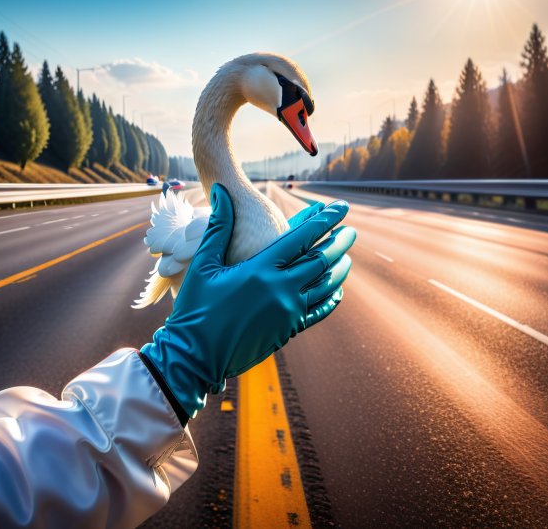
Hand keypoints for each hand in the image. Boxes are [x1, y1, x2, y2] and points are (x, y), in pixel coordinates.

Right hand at [141, 184, 355, 418]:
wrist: (195, 355)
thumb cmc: (195, 307)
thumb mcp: (204, 263)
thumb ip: (219, 225)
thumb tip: (222, 191)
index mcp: (261, 269)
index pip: (302, 237)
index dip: (325, 219)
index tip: (341, 207)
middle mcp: (281, 289)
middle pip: (321, 260)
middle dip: (339, 242)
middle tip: (351, 230)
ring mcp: (288, 312)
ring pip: (325, 285)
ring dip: (340, 268)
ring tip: (347, 256)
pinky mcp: (288, 330)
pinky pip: (319, 311)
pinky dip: (331, 298)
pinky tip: (337, 291)